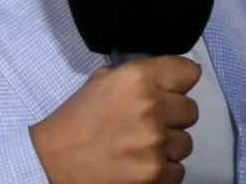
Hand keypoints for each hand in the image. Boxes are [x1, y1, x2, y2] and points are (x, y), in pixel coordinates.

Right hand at [30, 56, 200, 183]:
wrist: (54, 161)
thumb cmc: (76, 120)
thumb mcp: (100, 82)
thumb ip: (136, 77)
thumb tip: (165, 78)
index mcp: (137, 78)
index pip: (189, 72)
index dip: (179, 82)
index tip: (170, 90)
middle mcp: (151, 107)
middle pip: (191, 110)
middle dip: (172, 117)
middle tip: (147, 123)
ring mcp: (156, 143)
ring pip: (186, 142)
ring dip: (167, 145)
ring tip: (140, 147)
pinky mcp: (157, 173)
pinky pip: (178, 169)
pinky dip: (162, 170)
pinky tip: (139, 164)